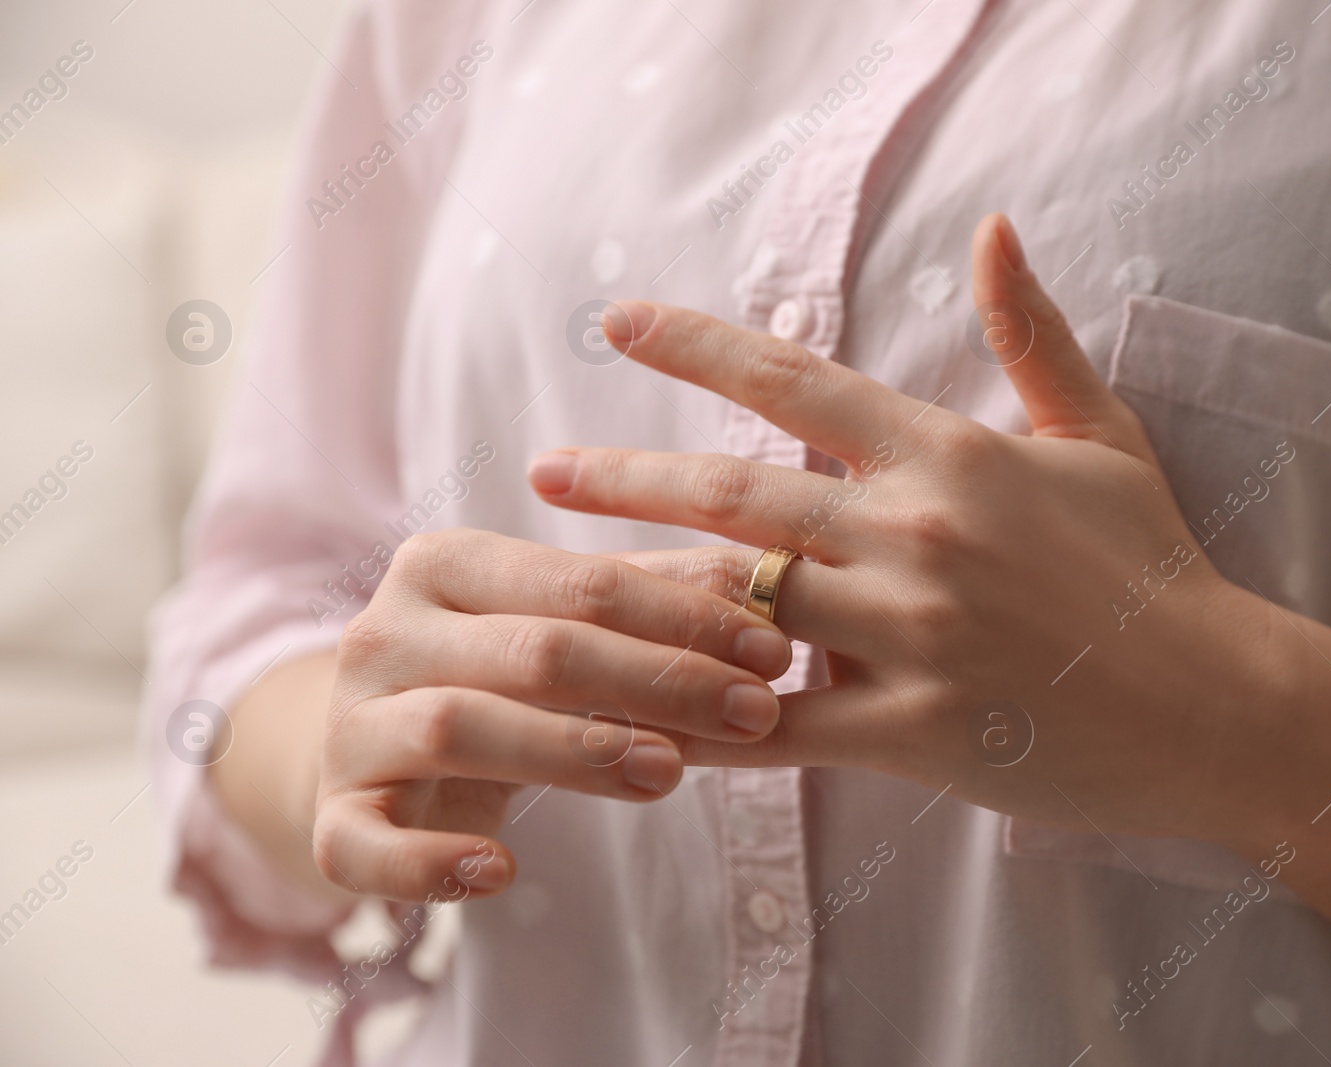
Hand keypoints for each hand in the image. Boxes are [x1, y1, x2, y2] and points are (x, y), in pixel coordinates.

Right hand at [312, 528, 791, 899]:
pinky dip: (430, 863)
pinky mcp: (332, 815)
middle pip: (533, 652)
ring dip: (574, 753)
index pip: (580, 582)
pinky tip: (503, 871)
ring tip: (670, 775)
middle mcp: (382, 631)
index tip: (774, 655)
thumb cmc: (497, 676)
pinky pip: (364, 845)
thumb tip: (770, 578)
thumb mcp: (567, 625)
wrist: (373, 747)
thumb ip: (656, 599)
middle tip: (755, 715)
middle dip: (659, 682)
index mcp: (441, 562)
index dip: (685, 618)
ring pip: (459, 728)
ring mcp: (349, 724)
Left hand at [530, 215, 1274, 840]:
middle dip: (626, 477)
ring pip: (741, 609)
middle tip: (542, 468)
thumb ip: (1031, 334)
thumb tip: (994, 225)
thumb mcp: (1101, 435)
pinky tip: (631, 721)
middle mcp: (916, 534)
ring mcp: (911, 636)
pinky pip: (778, 729)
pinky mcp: (913, 734)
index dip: (694, 346)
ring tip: (562, 592)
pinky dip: (701, 724)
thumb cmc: (1155, 567)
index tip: (618, 323)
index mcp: (948, 455)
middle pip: (734, 496)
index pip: (793, 383)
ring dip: (644, 599)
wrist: (1223, 704)